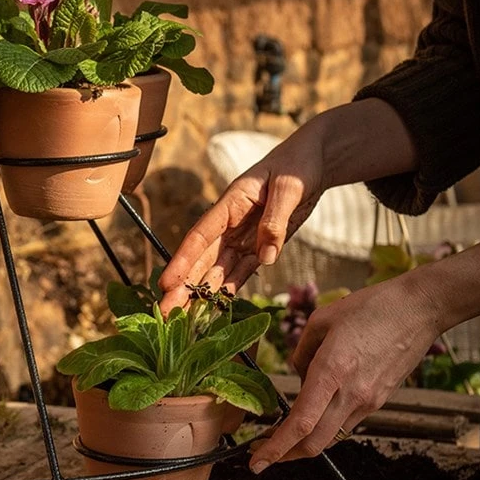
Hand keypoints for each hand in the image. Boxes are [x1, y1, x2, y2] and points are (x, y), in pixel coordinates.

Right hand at [158, 125, 327, 312]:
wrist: (313, 161)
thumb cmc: (298, 165)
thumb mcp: (289, 188)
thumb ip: (275, 221)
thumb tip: (265, 256)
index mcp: (230, 204)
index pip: (200, 237)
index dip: (182, 261)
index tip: (166, 284)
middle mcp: (230, 224)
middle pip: (202, 260)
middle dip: (183, 287)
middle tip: (166, 313)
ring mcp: (243, 237)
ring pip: (216, 270)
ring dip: (200, 293)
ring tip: (182, 318)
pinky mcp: (259, 246)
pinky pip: (240, 272)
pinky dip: (227, 289)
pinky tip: (213, 308)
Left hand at [248, 274, 440, 471]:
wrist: (420, 308)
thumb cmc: (370, 307)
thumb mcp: (321, 320)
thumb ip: (301, 354)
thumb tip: (299, 379)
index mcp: (332, 370)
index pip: (301, 423)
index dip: (275, 447)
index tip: (256, 462)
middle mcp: (351, 393)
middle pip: (314, 443)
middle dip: (284, 455)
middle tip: (260, 454)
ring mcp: (368, 400)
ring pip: (330, 437)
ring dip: (303, 442)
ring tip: (281, 434)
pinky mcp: (379, 400)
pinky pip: (345, 422)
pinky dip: (323, 426)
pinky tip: (312, 414)